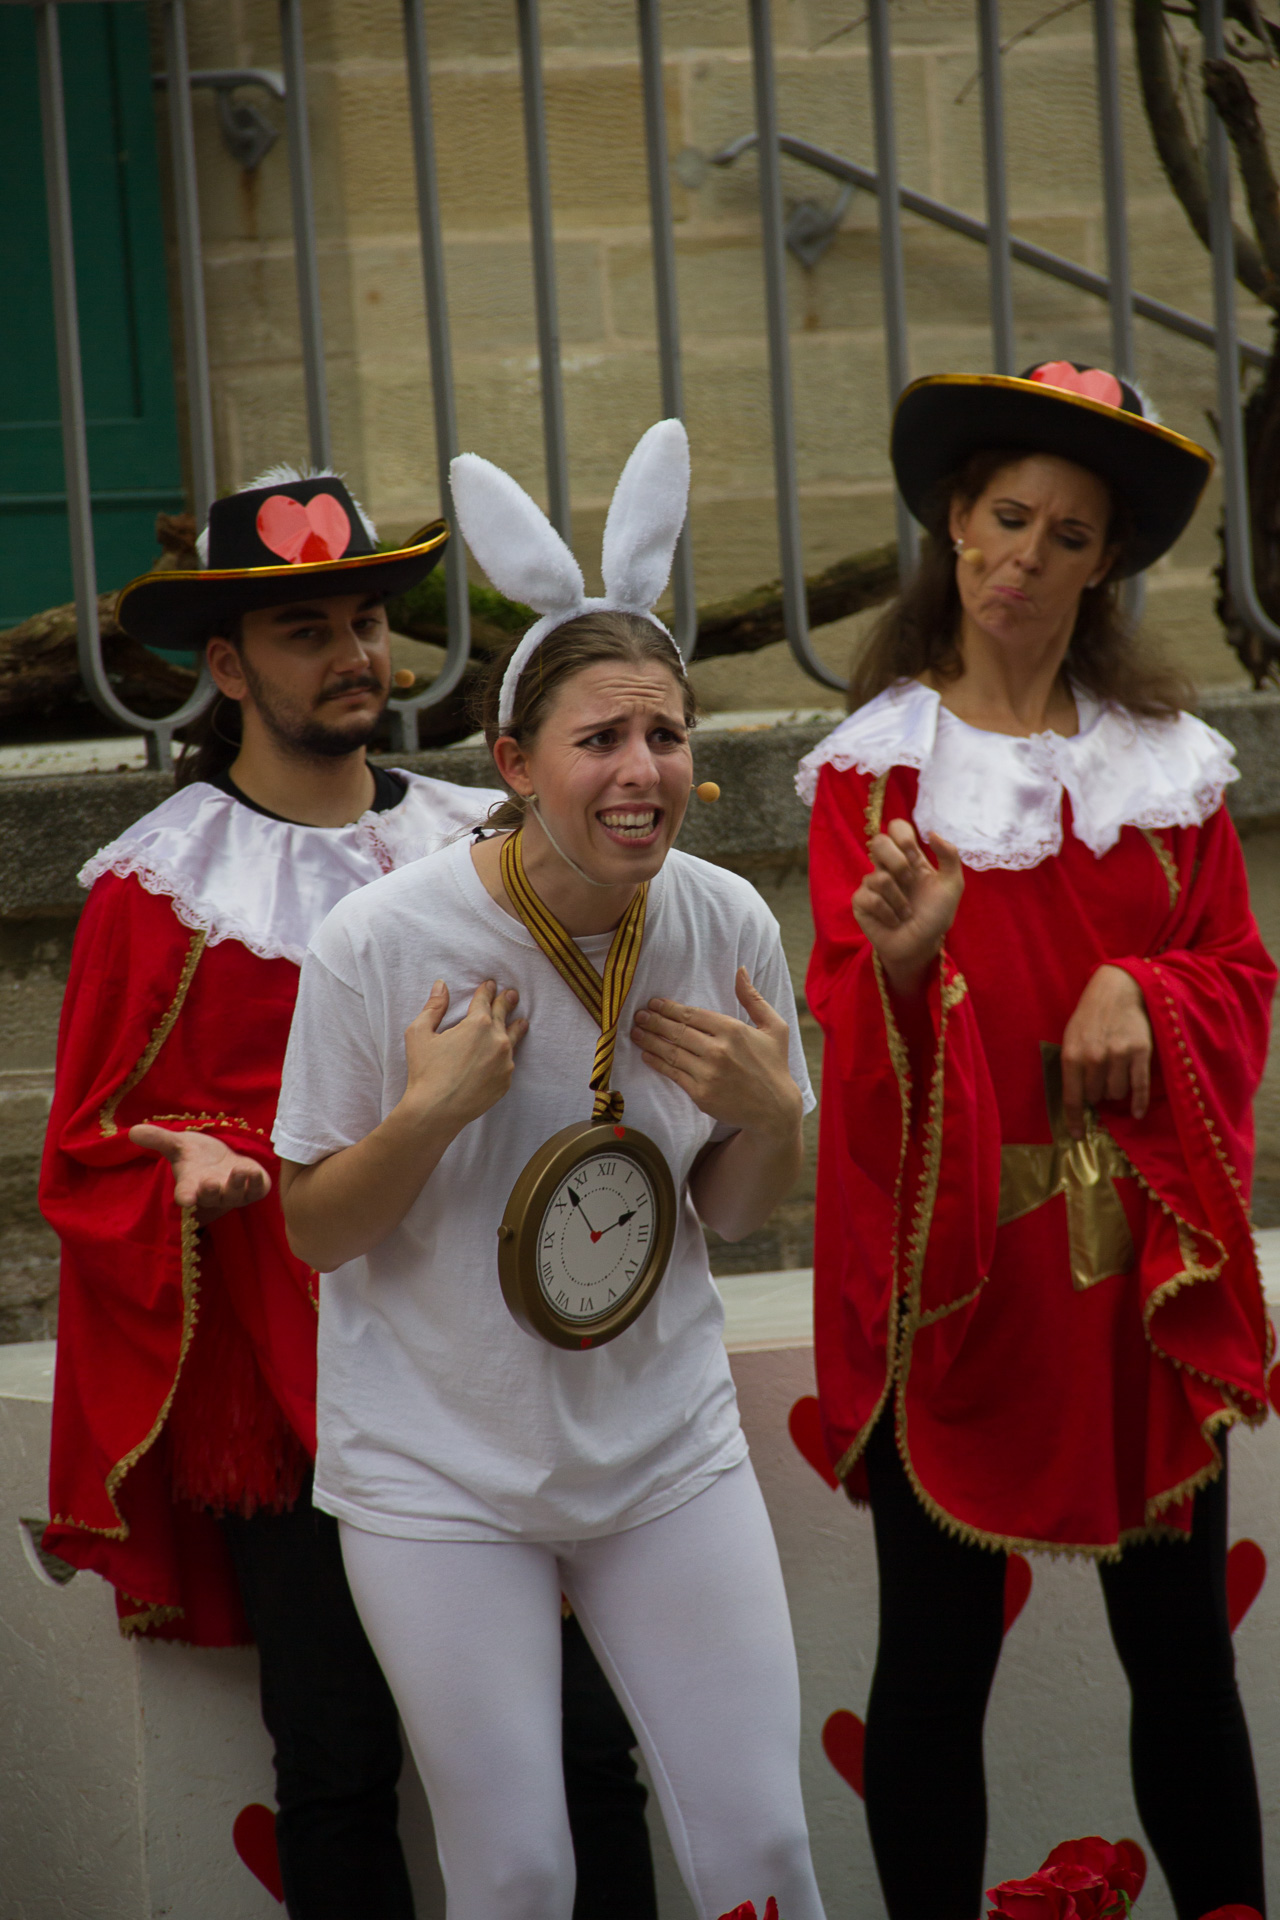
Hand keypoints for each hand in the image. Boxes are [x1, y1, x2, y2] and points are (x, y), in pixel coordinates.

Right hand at [129, 1124, 270, 1224]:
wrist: (223, 1160)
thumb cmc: (197, 1156)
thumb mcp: (178, 1145)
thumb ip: (158, 1139)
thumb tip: (133, 1131)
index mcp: (192, 1184)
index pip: (186, 1195)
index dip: (186, 1197)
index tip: (185, 1199)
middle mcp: (213, 1193)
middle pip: (211, 1198)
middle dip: (211, 1191)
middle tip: (209, 1182)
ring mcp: (234, 1194)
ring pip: (236, 1195)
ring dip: (237, 1185)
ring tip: (238, 1170)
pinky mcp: (254, 1189)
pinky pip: (257, 1191)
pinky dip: (257, 1183)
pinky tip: (255, 1172)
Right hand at [400, 979, 527, 1130]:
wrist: (437, 1110)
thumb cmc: (425, 1071)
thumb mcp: (419, 1033)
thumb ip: (433, 1007)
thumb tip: (441, 986)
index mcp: (477, 1024)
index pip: (484, 1000)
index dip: (486, 990)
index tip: (490, 984)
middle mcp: (497, 1040)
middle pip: (503, 1015)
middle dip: (505, 1002)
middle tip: (511, 994)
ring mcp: (505, 1062)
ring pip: (512, 1039)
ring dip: (516, 1027)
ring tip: (522, 1021)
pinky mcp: (505, 1081)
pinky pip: (508, 1063)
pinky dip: (506, 1056)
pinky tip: (505, 1055)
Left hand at [630, 968, 802, 1138]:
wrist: (775, 1110)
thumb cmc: (774, 1065)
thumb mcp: (774, 1027)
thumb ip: (753, 998)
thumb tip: (740, 970)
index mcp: (733, 1030)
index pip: (692, 1015)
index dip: (670, 1008)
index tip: (654, 1003)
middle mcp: (718, 1050)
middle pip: (677, 1031)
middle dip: (654, 1021)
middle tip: (639, 1015)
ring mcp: (708, 1073)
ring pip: (671, 1051)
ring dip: (649, 1040)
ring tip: (635, 1032)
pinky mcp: (701, 1094)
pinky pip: (673, 1073)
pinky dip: (657, 1062)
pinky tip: (646, 1054)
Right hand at [853, 818, 963, 995]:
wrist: (922, 945)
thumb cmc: (936, 916)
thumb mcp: (952, 885)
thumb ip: (949, 856)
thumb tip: (931, 833)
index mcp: (908, 858)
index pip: (896, 828)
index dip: (903, 837)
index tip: (915, 857)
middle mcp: (888, 867)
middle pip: (878, 842)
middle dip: (898, 864)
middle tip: (910, 882)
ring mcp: (872, 884)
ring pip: (878, 877)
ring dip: (900, 900)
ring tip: (906, 912)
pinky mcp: (861, 902)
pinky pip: (870, 899)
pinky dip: (889, 913)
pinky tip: (893, 921)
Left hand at [1060, 965, 1152, 1139]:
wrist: (1118, 990)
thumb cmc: (1090, 1015)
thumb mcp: (1071, 1037)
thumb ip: (1073, 1066)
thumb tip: (1077, 1099)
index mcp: (1073, 1055)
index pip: (1072, 1098)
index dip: (1074, 1120)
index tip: (1076, 1136)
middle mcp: (1094, 1058)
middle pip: (1096, 1097)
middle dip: (1097, 1095)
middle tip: (1100, 1080)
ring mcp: (1118, 1055)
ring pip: (1117, 1093)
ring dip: (1116, 1091)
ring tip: (1115, 1074)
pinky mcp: (1140, 1053)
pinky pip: (1139, 1087)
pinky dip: (1138, 1103)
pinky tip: (1137, 1113)